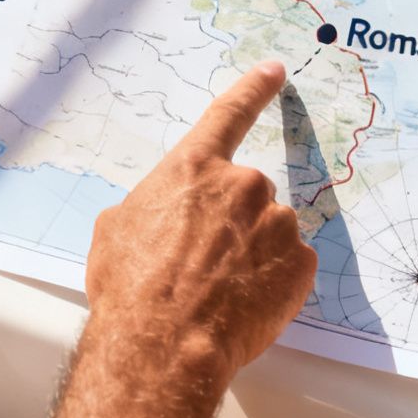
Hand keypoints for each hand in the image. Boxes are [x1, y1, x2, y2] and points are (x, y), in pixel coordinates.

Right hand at [83, 61, 317, 389]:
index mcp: (193, 169)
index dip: (253, 90)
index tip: (274, 71)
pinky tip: (244, 306)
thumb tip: (158, 216)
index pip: (228, 114)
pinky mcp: (302, 264)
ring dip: (254, 254)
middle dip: (232, 223)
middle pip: (247, 194)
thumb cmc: (130, 289)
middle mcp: (242, 185)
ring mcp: (277, 224)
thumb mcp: (116, 231)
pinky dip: (274, 283)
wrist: (163, 345)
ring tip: (219, 292)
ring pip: (271, 232)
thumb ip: (149, 207)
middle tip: (203, 264)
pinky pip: (291, 267)